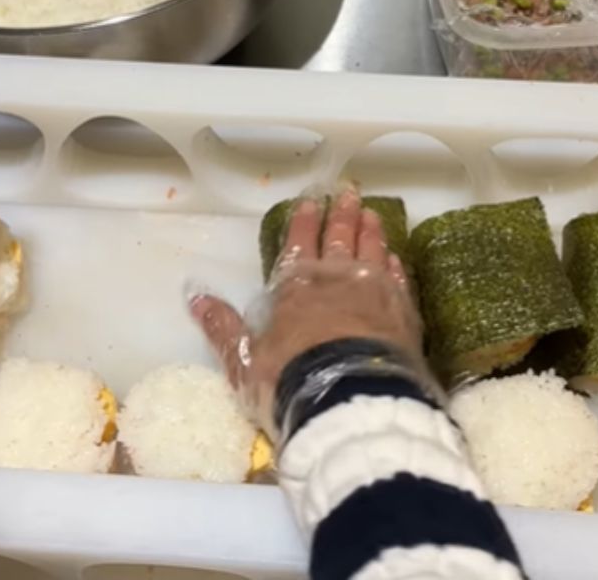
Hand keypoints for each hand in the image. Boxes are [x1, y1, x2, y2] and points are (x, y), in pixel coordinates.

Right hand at [190, 189, 427, 432]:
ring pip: (373, 251)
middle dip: (341, 216)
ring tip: (372, 215)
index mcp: (296, 287)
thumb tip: (195, 295)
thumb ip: (223, 327)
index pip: (298, 244)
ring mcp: (374, 293)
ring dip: (371, 232)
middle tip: (348, 194)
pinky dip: (395, 265)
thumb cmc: (290, 380)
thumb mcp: (244, 359)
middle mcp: (336, 280)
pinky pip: (398, 279)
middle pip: (339, 239)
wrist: (351, 402)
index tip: (310, 202)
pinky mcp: (403, 313)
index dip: (303, 222)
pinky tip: (395, 258)